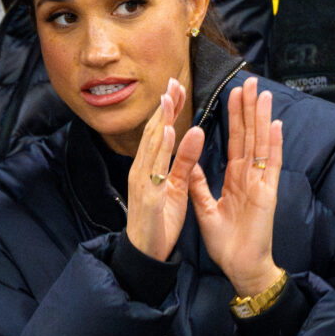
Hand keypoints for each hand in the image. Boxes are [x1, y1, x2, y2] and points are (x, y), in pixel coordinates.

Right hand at [125, 78, 205, 260]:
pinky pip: (156, 169)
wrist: (146, 254)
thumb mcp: (175, 187)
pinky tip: (171, 133)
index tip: (176, 87)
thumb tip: (193, 133)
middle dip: (164, 107)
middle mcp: (141, 170)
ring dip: (162, 120)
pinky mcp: (148, 196)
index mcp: (148, 168)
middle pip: (153, 133)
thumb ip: (184, 161)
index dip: (168, 110)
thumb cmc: (159, 220)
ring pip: (152, 145)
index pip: (159, 133)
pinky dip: (164, 148)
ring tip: (171, 98)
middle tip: (173, 81)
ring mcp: (141, 182)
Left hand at [188, 77, 283, 295]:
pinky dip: (274, 145)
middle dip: (249, 109)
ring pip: (261, 144)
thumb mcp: (205, 207)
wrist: (239, 265)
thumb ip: (198, 184)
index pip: (235, 140)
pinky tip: (275, 125)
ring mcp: (261, 182)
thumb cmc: (225, 240)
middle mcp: (250, 175)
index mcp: (235, 177)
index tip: (233, 94)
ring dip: (262, 118)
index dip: (234, 117)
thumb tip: (187, 162)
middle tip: (251, 81)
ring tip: (263, 94)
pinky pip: (271, 165)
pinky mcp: (268, 193)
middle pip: (249, 135)